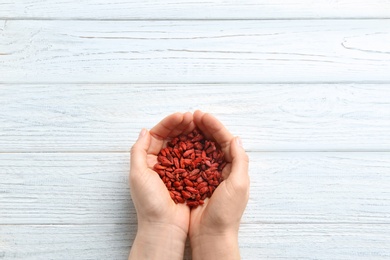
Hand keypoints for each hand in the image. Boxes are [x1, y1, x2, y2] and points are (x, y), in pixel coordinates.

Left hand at [128, 112, 194, 259]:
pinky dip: (199, 149)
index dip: (169, 123)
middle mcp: (161, 163)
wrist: (164, 226)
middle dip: (182, 126)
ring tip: (200, 125)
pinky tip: (206, 142)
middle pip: (172, 138)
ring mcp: (176, 169)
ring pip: (184, 146)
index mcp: (148, 160)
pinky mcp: (188, 177)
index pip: (158, 135)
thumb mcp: (137, 173)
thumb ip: (138, 150)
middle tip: (193, 118)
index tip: (181, 116)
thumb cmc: (149, 202)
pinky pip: (194, 159)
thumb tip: (145, 130)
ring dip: (191, 135)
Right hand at [189, 110, 249, 259]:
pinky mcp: (194, 181)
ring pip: (200, 148)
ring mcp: (207, 174)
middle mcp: (221, 168)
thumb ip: (239, 160)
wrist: (211, 235)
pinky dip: (185, 150)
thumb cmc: (227, 213)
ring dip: (194, 135)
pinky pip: (190, 161)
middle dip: (203, 127)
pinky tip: (178, 142)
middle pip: (212, 142)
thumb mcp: (238, 184)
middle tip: (192, 115)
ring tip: (185, 124)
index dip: (215, 126)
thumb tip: (236, 138)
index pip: (225, 140)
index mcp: (234, 167)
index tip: (202, 116)